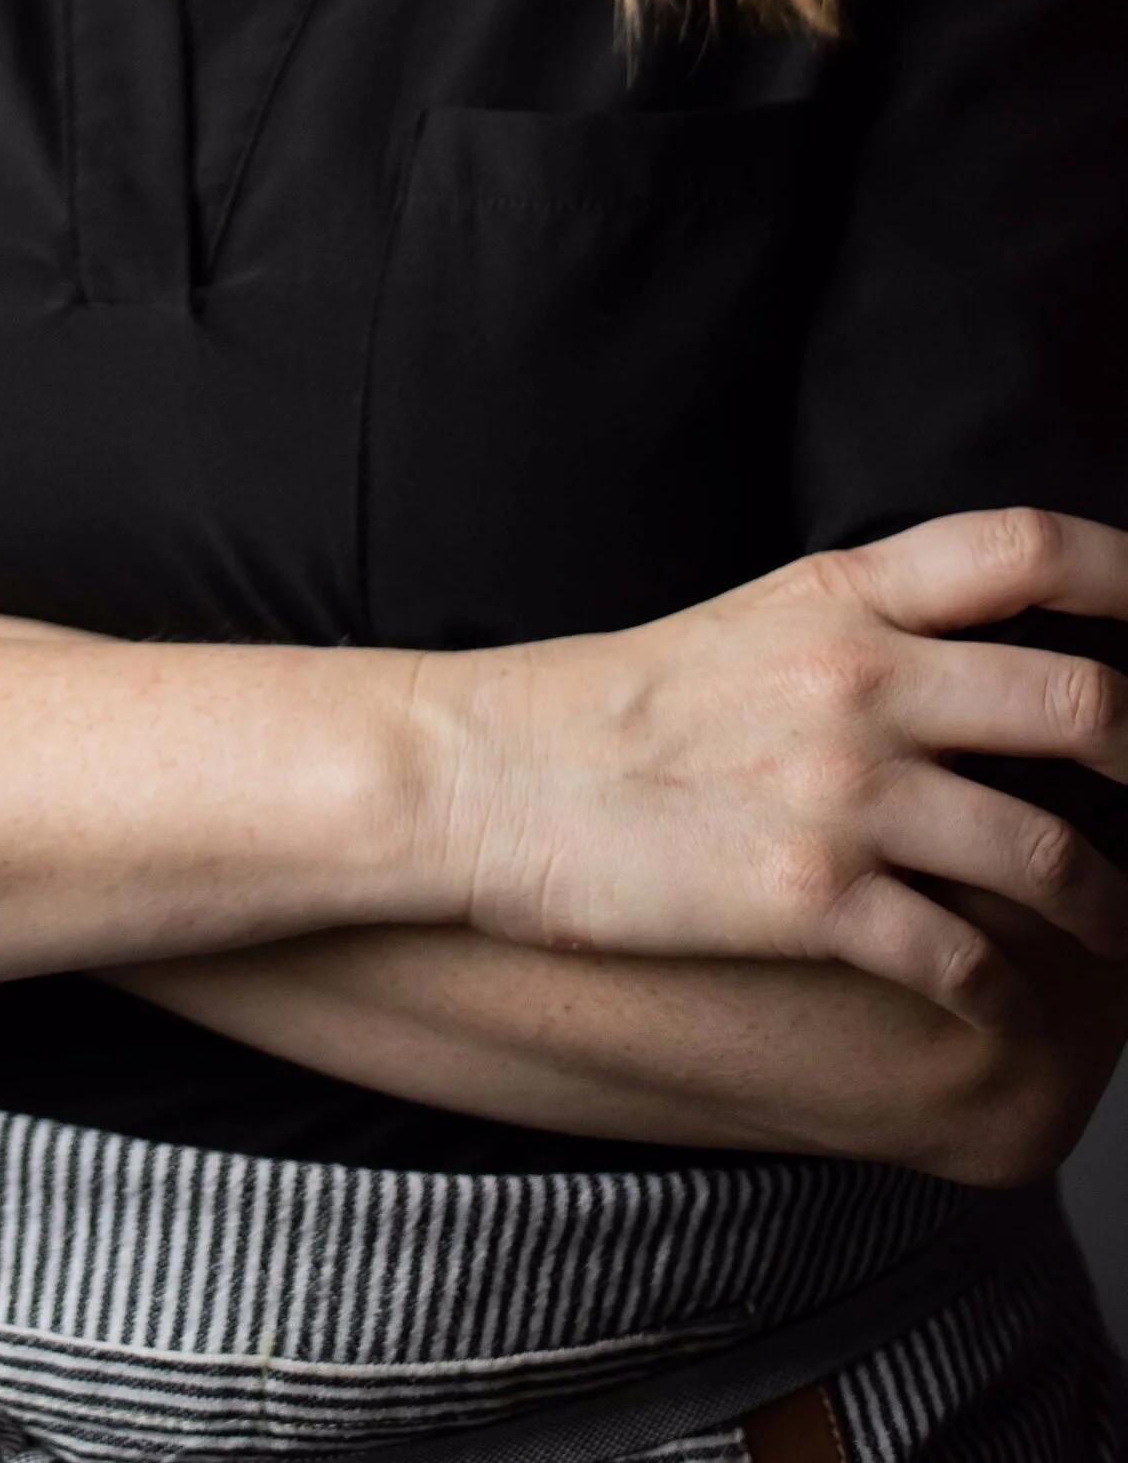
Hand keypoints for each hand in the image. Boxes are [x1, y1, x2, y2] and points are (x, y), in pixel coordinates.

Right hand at [422, 508, 1127, 1027]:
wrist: (488, 776)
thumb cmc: (613, 704)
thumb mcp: (752, 622)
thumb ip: (871, 624)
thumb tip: (981, 651)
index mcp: (844, 597)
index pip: (1030, 549)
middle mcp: (862, 681)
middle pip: (1085, 700)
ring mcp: (844, 791)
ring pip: (1053, 851)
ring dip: (1112, 905)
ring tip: (1118, 932)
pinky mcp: (813, 898)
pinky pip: (968, 956)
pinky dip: (1010, 991)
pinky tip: (1007, 1003)